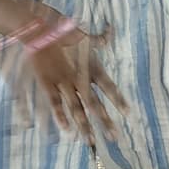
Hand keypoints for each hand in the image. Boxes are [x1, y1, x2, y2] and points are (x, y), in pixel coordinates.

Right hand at [20, 20, 126, 145]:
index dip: (119, 100)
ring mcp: (64, 82)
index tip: (128, 113)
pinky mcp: (48, 83)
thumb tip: (110, 30)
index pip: (109, 87)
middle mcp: (81, 78)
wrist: (41, 28)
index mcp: (92, 67)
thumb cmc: (63, 31)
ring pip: (77, 108)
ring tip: (90, 141)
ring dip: (84, 125)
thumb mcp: (86, 35)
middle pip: (95, 104)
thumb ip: (100, 38)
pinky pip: (56, 103)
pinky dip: (61, 117)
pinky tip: (66, 130)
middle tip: (114, 137)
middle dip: (104, 121)